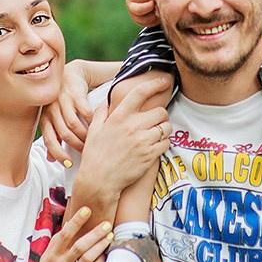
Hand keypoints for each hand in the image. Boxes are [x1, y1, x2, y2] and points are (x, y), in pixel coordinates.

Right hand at [30, 209, 114, 261]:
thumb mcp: (46, 260)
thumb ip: (56, 244)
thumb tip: (67, 225)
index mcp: (52, 256)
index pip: (64, 235)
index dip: (76, 221)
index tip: (86, 210)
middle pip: (80, 246)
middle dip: (95, 233)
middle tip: (107, 223)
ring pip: (88, 258)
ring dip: (101, 246)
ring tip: (110, 236)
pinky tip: (108, 255)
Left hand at [39, 61, 94, 161]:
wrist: (72, 75)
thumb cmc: (63, 101)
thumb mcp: (55, 117)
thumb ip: (55, 136)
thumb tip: (51, 160)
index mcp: (45, 117)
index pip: (49, 139)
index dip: (58, 154)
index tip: (69, 164)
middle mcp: (52, 109)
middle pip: (64, 133)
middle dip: (77, 146)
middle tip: (87, 153)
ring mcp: (63, 100)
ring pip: (74, 124)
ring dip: (85, 136)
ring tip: (93, 142)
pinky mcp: (75, 93)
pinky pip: (85, 112)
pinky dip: (93, 122)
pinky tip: (99, 127)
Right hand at [78, 72, 172, 204]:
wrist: (100, 180)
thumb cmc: (95, 155)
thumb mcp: (94, 130)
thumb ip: (102, 113)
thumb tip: (107, 102)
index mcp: (119, 117)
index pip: (140, 93)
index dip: (155, 84)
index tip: (164, 81)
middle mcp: (133, 127)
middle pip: (160, 111)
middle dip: (161, 114)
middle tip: (156, 120)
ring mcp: (143, 142)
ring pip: (166, 127)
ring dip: (164, 129)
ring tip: (156, 133)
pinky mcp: (150, 156)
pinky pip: (166, 143)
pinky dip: (164, 143)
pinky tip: (155, 146)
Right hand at [126, 0, 158, 27]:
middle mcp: (131, 7)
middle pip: (140, 10)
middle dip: (151, 5)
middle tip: (157, 1)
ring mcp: (137, 17)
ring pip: (147, 18)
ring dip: (155, 12)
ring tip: (159, 5)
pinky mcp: (144, 23)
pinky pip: (151, 23)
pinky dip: (157, 18)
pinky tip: (160, 11)